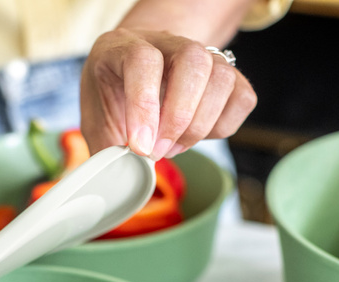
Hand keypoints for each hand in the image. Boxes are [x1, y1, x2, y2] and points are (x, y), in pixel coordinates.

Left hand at [80, 28, 256, 158]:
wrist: (134, 77)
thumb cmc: (113, 102)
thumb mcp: (97, 123)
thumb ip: (105, 150)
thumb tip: (118, 182)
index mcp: (123, 46)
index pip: (143, 61)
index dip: (144, 106)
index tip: (139, 147)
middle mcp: (166, 42)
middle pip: (193, 61)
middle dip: (178, 118)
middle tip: (158, 152)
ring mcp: (202, 55)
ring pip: (222, 78)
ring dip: (200, 125)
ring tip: (173, 148)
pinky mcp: (227, 76)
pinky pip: (241, 98)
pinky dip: (222, 127)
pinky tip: (195, 137)